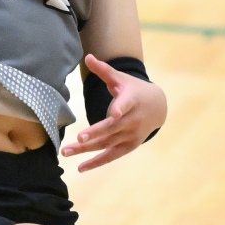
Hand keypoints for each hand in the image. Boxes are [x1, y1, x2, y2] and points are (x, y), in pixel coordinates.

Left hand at [62, 54, 167, 171]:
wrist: (158, 107)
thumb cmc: (133, 90)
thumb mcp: (121, 78)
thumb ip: (103, 70)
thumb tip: (87, 56)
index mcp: (131, 100)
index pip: (125, 104)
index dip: (119, 109)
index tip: (114, 114)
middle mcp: (132, 119)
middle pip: (111, 128)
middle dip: (94, 134)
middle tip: (78, 139)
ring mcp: (131, 135)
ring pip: (107, 143)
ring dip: (86, 149)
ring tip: (66, 152)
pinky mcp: (129, 146)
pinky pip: (111, 156)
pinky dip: (96, 162)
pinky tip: (80, 168)